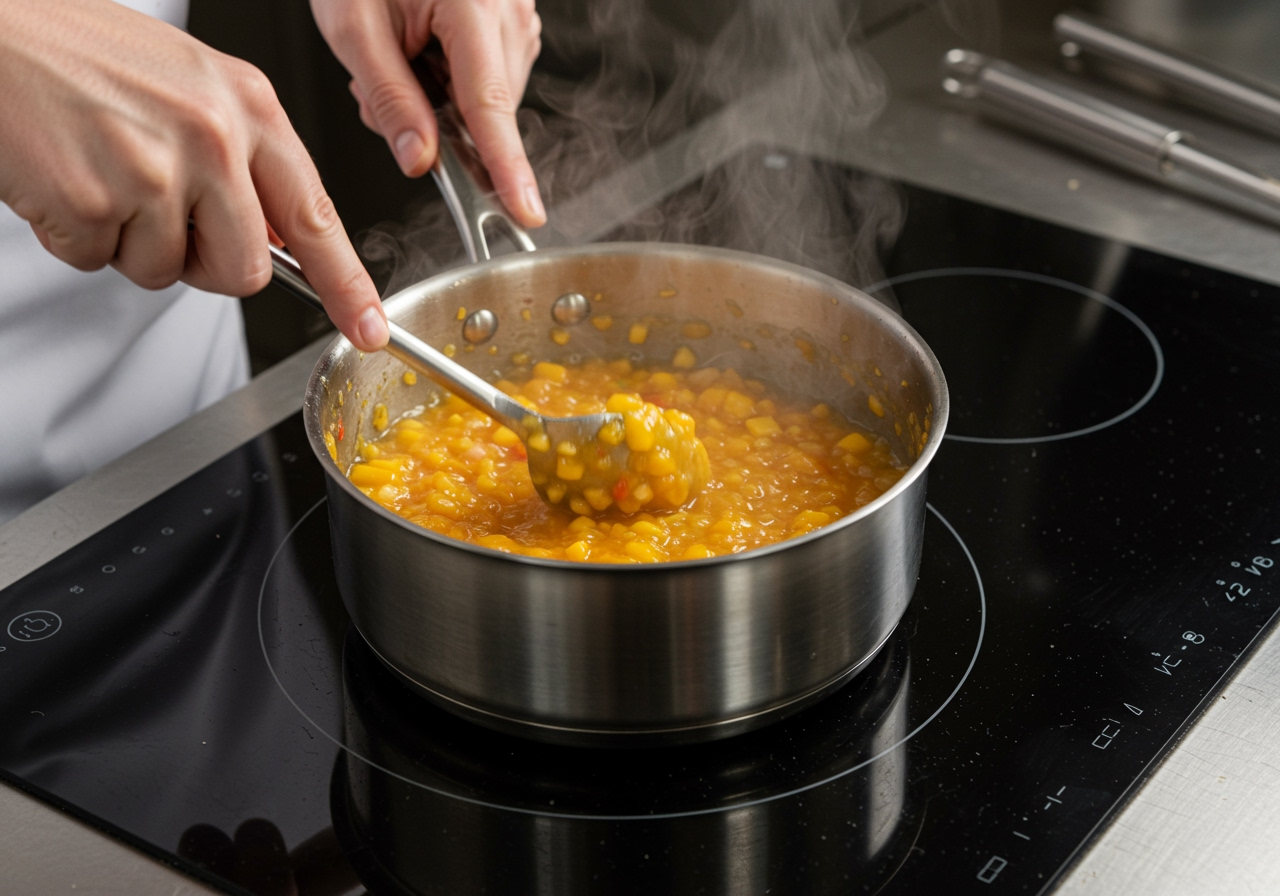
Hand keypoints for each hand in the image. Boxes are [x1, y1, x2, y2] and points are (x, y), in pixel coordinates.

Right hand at [0, 0, 388, 350]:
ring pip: (167, 272)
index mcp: (247, 105)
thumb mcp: (190, 86)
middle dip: (203, 264)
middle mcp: (212, 136)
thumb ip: (242, 158)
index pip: (315, 216)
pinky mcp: (93, 199)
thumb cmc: (79, 54)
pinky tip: (62, 176)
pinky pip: (99, 261)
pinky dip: (76, 235)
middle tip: (159, 215)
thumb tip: (274, 235)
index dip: (346, 283)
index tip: (368, 326)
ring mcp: (154, 169)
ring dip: (129, 244)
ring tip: (100, 173)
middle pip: (244, 270)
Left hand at [311, 0, 545, 227]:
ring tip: (400, 55)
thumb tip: (421, 161)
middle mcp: (509, 11)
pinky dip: (452, 81)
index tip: (524, 210)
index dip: (506, 166)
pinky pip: (488, 78)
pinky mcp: (514, 23)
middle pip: (486, 108)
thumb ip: (390, 100)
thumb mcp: (354, 28)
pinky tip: (422, 52)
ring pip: (486, 99)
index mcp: (472, 5)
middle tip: (378, 83)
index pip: (491, 106)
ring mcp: (518, 16)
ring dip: (441, 100)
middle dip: (435, 119)